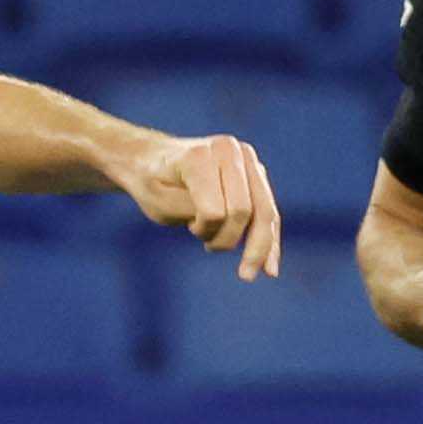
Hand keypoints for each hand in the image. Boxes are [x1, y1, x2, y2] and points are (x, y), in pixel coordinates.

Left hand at [126, 132, 281, 279]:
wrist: (152, 160)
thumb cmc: (152, 184)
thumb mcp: (159, 203)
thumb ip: (191, 210)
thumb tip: (230, 215)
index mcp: (200, 156)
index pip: (215, 211)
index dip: (203, 229)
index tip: (189, 226)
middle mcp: (229, 150)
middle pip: (246, 211)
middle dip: (228, 238)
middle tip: (206, 243)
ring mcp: (247, 159)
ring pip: (265, 213)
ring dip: (255, 248)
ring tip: (244, 273)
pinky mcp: (256, 173)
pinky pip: (270, 212)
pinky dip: (271, 241)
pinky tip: (270, 271)